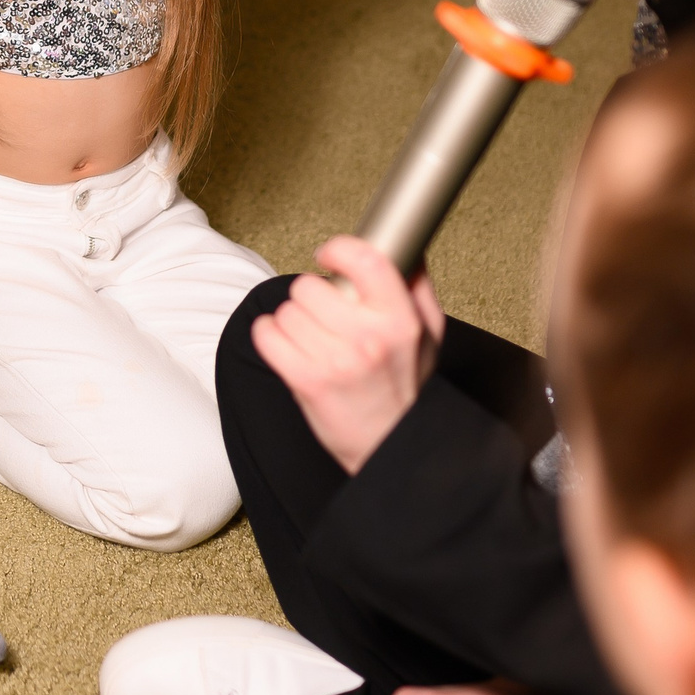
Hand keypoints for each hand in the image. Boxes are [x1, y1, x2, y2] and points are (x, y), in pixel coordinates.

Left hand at [249, 236, 445, 474]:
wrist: (391, 447)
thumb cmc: (406, 388)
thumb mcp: (428, 336)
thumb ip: (417, 288)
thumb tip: (405, 247)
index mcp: (401, 321)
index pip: (365, 259)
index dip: (338, 249)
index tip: (328, 256)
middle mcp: (368, 338)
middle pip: (309, 286)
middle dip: (311, 298)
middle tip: (325, 317)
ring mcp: (335, 361)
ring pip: (286, 311)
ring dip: (293, 321)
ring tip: (313, 339)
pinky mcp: (306, 381)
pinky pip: (267, 335)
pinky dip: (269, 336)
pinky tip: (286, 345)